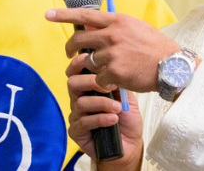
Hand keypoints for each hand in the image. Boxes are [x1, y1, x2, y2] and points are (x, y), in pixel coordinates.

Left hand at [45, 8, 181, 92]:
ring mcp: (112, 54)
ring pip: (88, 62)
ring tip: (106, 70)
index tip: (48, 14)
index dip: (63, 14)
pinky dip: (104, 82)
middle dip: (70, 49)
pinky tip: (116, 81)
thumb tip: (91, 27)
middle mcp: (112, 35)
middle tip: (70, 55)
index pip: (84, 15)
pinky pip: (98, 78)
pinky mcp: (114, 72)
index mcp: (116, 21)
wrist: (172, 66)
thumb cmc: (154, 47)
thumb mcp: (134, 28)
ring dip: (93, 68)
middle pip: (78, 41)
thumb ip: (113, 27)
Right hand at [65, 53, 143, 168]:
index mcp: (88, 89)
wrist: (131, 144)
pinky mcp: (76, 132)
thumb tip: (110, 67)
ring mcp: (76, 116)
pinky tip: (113, 120)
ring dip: (102, 104)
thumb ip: (117, 82)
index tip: (91, 59)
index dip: (79, 63)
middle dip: (91, 82)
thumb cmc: (127, 121)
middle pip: (72, 83)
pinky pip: (83, 122)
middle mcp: (79, 100)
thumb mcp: (126, 97)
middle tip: (109, 87)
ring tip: (118, 109)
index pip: (76, 72)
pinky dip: (100, 119)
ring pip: (80, 103)